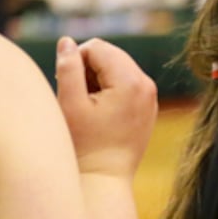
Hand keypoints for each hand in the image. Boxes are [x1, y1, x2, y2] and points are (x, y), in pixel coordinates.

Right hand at [55, 37, 157, 178]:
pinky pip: (126, 84)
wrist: (105, 177)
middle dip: (88, 69)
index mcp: (131, 81)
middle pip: (110, 54)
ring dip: (97, 79)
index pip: (97, 47)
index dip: (76, 62)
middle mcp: (147, 84)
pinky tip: (100, 113)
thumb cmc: (84, 144)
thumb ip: (68, 68)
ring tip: (89, 107)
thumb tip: (67, 41)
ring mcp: (150, 96)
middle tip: (78, 97)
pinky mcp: (148, 106)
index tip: (70, 87)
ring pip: (117, 68)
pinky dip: (109, 90)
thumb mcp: (70, 103)